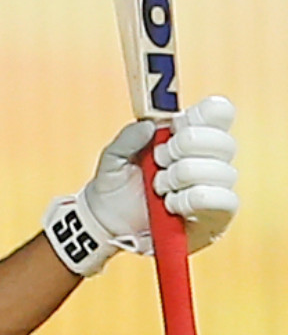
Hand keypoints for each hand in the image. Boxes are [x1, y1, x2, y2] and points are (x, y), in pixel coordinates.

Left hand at [43, 96, 238, 275]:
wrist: (109, 221)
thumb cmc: (115, 184)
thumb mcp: (113, 156)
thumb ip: (129, 136)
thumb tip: (151, 125)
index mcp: (187, 134)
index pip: (218, 113)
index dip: (201, 116)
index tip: (175, 126)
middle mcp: (209, 158)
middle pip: (223, 141)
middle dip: (182, 149)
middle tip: (158, 161)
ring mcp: (216, 186)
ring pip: (221, 172)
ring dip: (181, 177)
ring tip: (159, 187)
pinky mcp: (218, 215)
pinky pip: (224, 200)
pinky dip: (191, 200)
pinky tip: (172, 205)